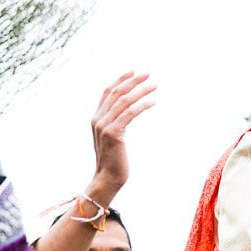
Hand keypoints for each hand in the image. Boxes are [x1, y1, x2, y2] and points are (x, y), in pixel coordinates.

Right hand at [87, 72, 155, 203]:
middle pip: (115, 92)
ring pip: (123, 101)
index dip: (120, 80)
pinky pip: (130, 113)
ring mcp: (104, 126)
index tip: (134, 72)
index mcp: (96, 118)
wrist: (107, 178)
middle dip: (132, 81)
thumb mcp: (112, 139)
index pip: (107, 93)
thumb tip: (126, 114)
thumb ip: (115, 124)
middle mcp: (98, 119)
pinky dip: (142, 105)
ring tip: (154, 85)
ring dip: (140, 90)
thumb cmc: (114, 160)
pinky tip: (153, 101)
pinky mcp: (113, 133)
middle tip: (148, 74)